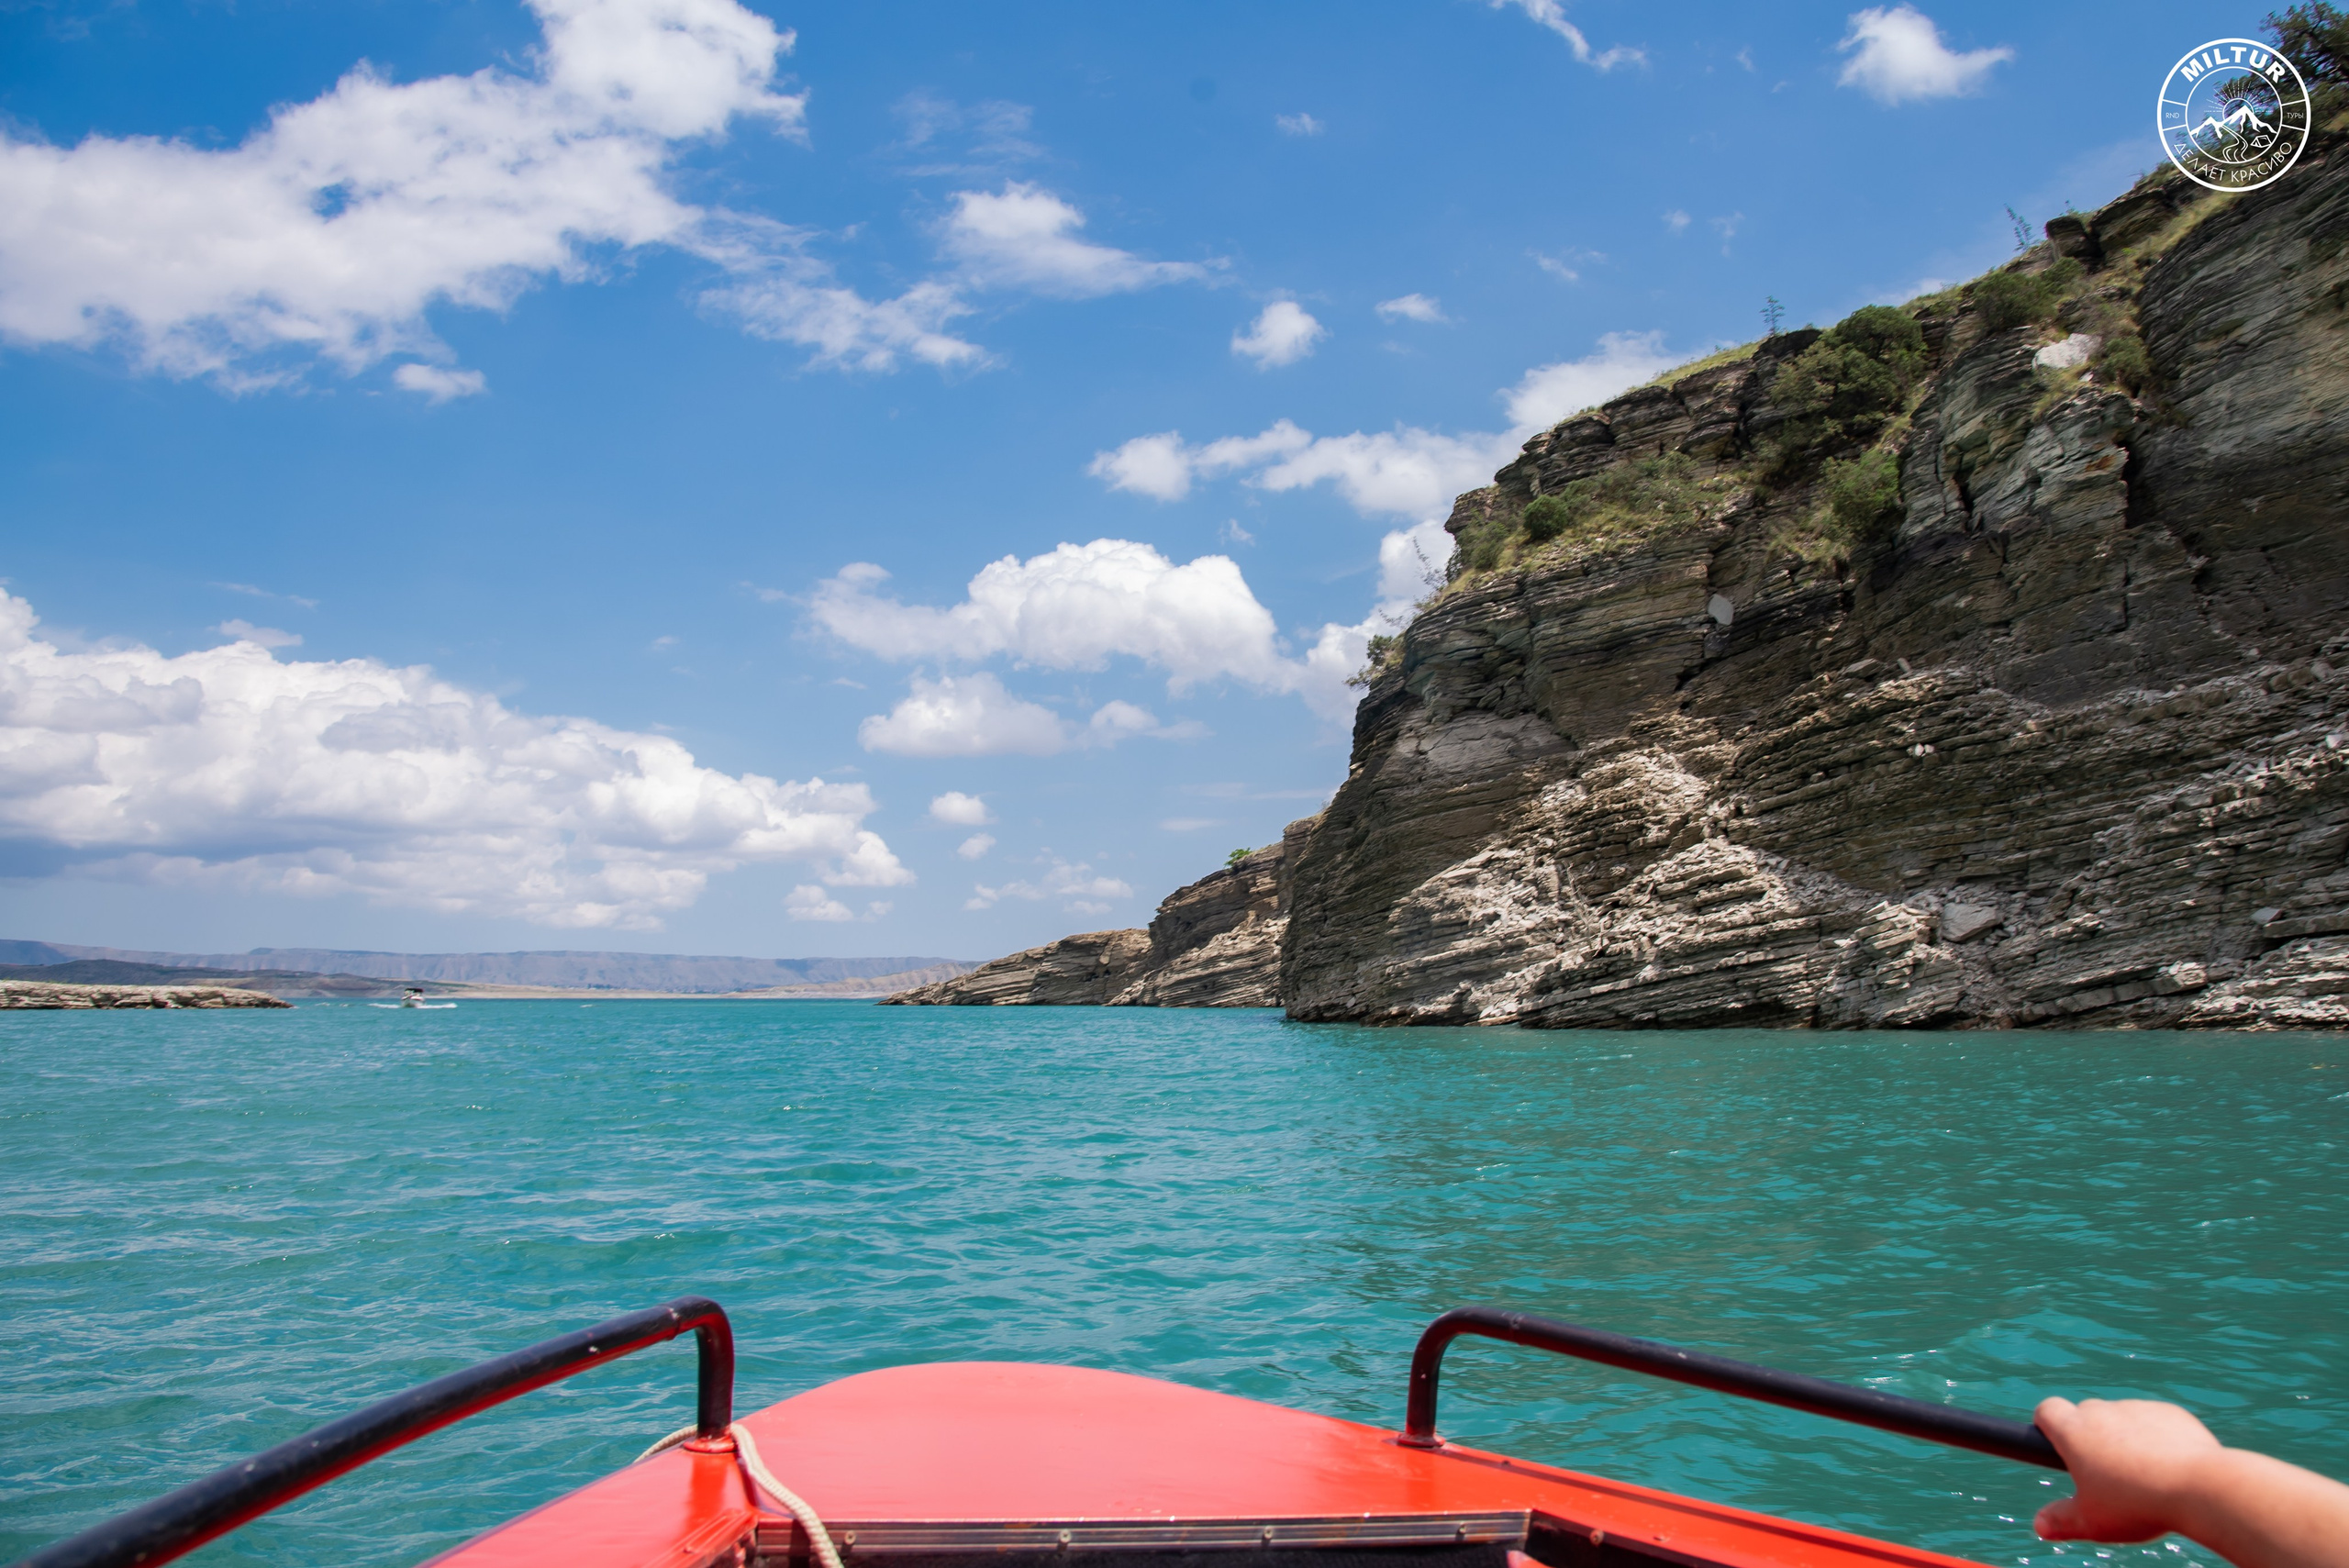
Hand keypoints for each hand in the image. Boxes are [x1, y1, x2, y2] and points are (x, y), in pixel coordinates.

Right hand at [2033, 1397, 2221, 1543]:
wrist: (2201, 1488)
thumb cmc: (2139, 1505)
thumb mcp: (2093, 1522)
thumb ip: (2062, 1521)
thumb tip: (2040, 1526)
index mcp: (2075, 1432)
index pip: (2047, 1410)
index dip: (2048, 1426)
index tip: (2059, 1447)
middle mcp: (2103, 1411)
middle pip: (2086, 1414)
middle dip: (2091, 1437)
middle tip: (2107, 1474)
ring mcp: (2138, 1408)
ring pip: (2122, 1419)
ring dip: (2125, 1438)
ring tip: (2145, 1478)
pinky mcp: (2170, 1413)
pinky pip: (2155, 1422)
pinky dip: (2157, 1438)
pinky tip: (2170, 1468)